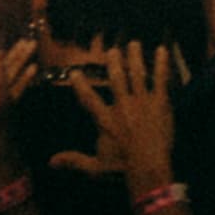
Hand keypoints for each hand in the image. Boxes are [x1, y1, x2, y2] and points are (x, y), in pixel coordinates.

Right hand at [55, 34, 180, 192]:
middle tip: (112, 50)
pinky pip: (160, 79)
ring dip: (135, 58)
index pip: (89, 99)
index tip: (75, 73)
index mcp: (106, 120)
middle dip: (114, 63)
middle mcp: (122, 107)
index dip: (81, 85)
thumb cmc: (121, 170)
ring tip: (134, 44)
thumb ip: (74, 160)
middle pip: (117, 79)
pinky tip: (162, 50)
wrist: (148, 168)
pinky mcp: (160, 103)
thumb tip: (51, 161)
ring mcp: (142, 102)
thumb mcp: (95, 167)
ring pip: (137, 74)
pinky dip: (161, 64)